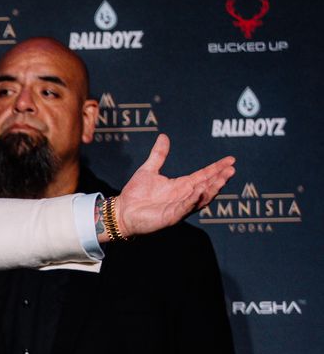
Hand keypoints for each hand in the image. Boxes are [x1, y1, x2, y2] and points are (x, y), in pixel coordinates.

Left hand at [111, 134, 234, 238]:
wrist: (121, 211)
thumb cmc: (135, 194)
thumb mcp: (149, 170)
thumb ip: (159, 155)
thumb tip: (163, 136)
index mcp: (181, 185)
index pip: (204, 175)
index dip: (217, 168)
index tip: (231, 160)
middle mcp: (184, 197)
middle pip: (207, 186)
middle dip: (220, 179)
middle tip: (232, 169)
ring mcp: (179, 207)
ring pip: (201, 199)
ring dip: (212, 189)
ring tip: (222, 179)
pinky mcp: (170, 217)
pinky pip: (185, 208)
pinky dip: (193, 200)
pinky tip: (200, 191)